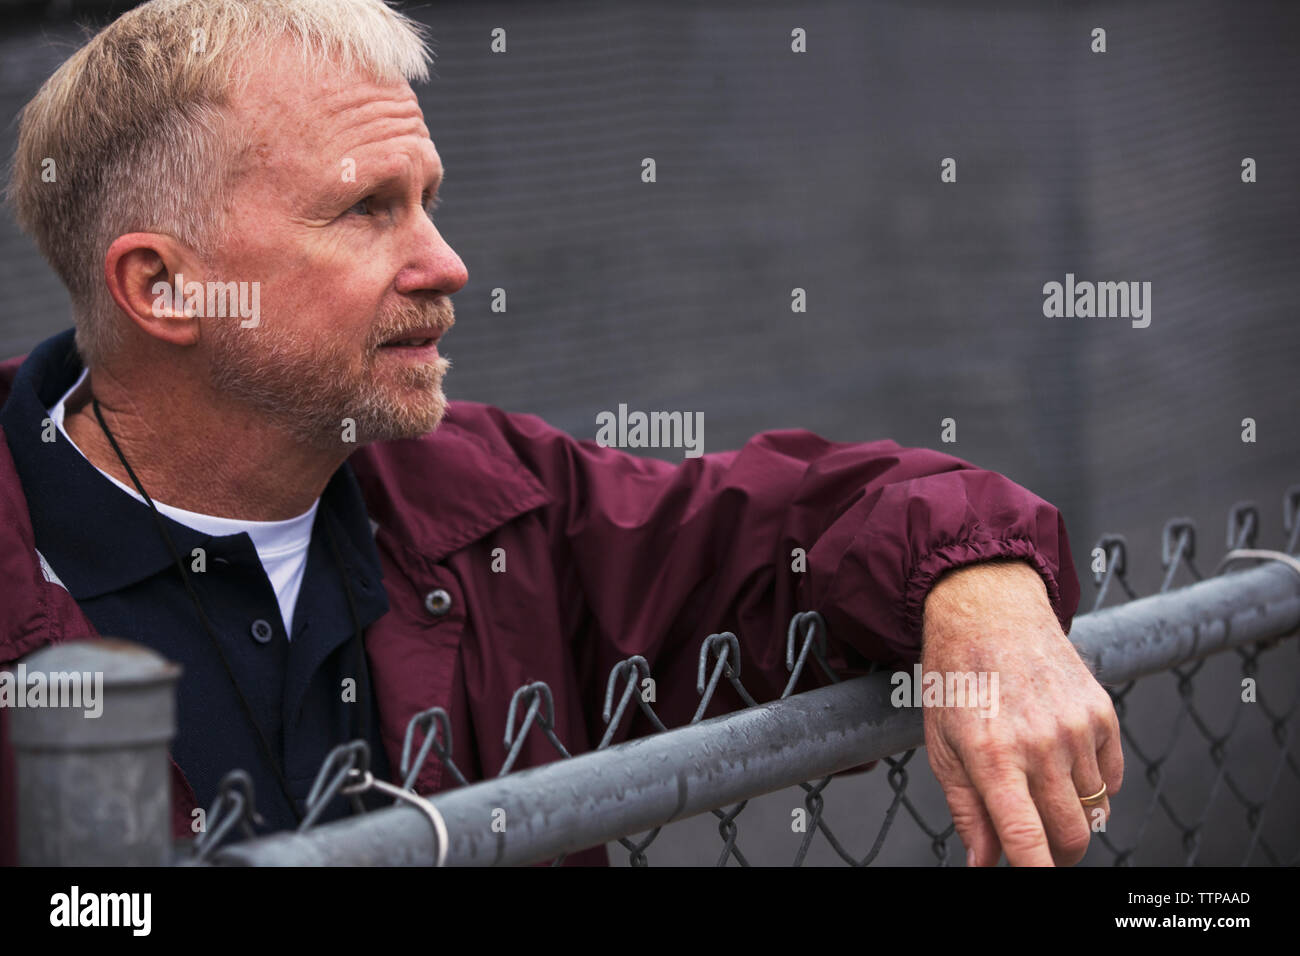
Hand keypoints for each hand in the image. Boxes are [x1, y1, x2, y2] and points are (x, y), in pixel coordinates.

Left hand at [918, 559, 1122, 865]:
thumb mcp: (943, 746)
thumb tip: (984, 864)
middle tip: (1037, 845)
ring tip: (1040, 785)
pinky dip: (1094, 786)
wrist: (989, 613)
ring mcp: (1076, 728)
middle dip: (1057, 854)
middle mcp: (1040, 744)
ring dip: (1072, 814)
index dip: (1037, 873)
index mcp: (993, 756)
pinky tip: (1063, 762)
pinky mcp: (1102, 713)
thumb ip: (967, 811)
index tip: (1038, 882)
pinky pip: (1112, 779)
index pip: (1027, 839)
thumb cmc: (957, 679)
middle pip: (1072, 835)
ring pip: (1094, 810)